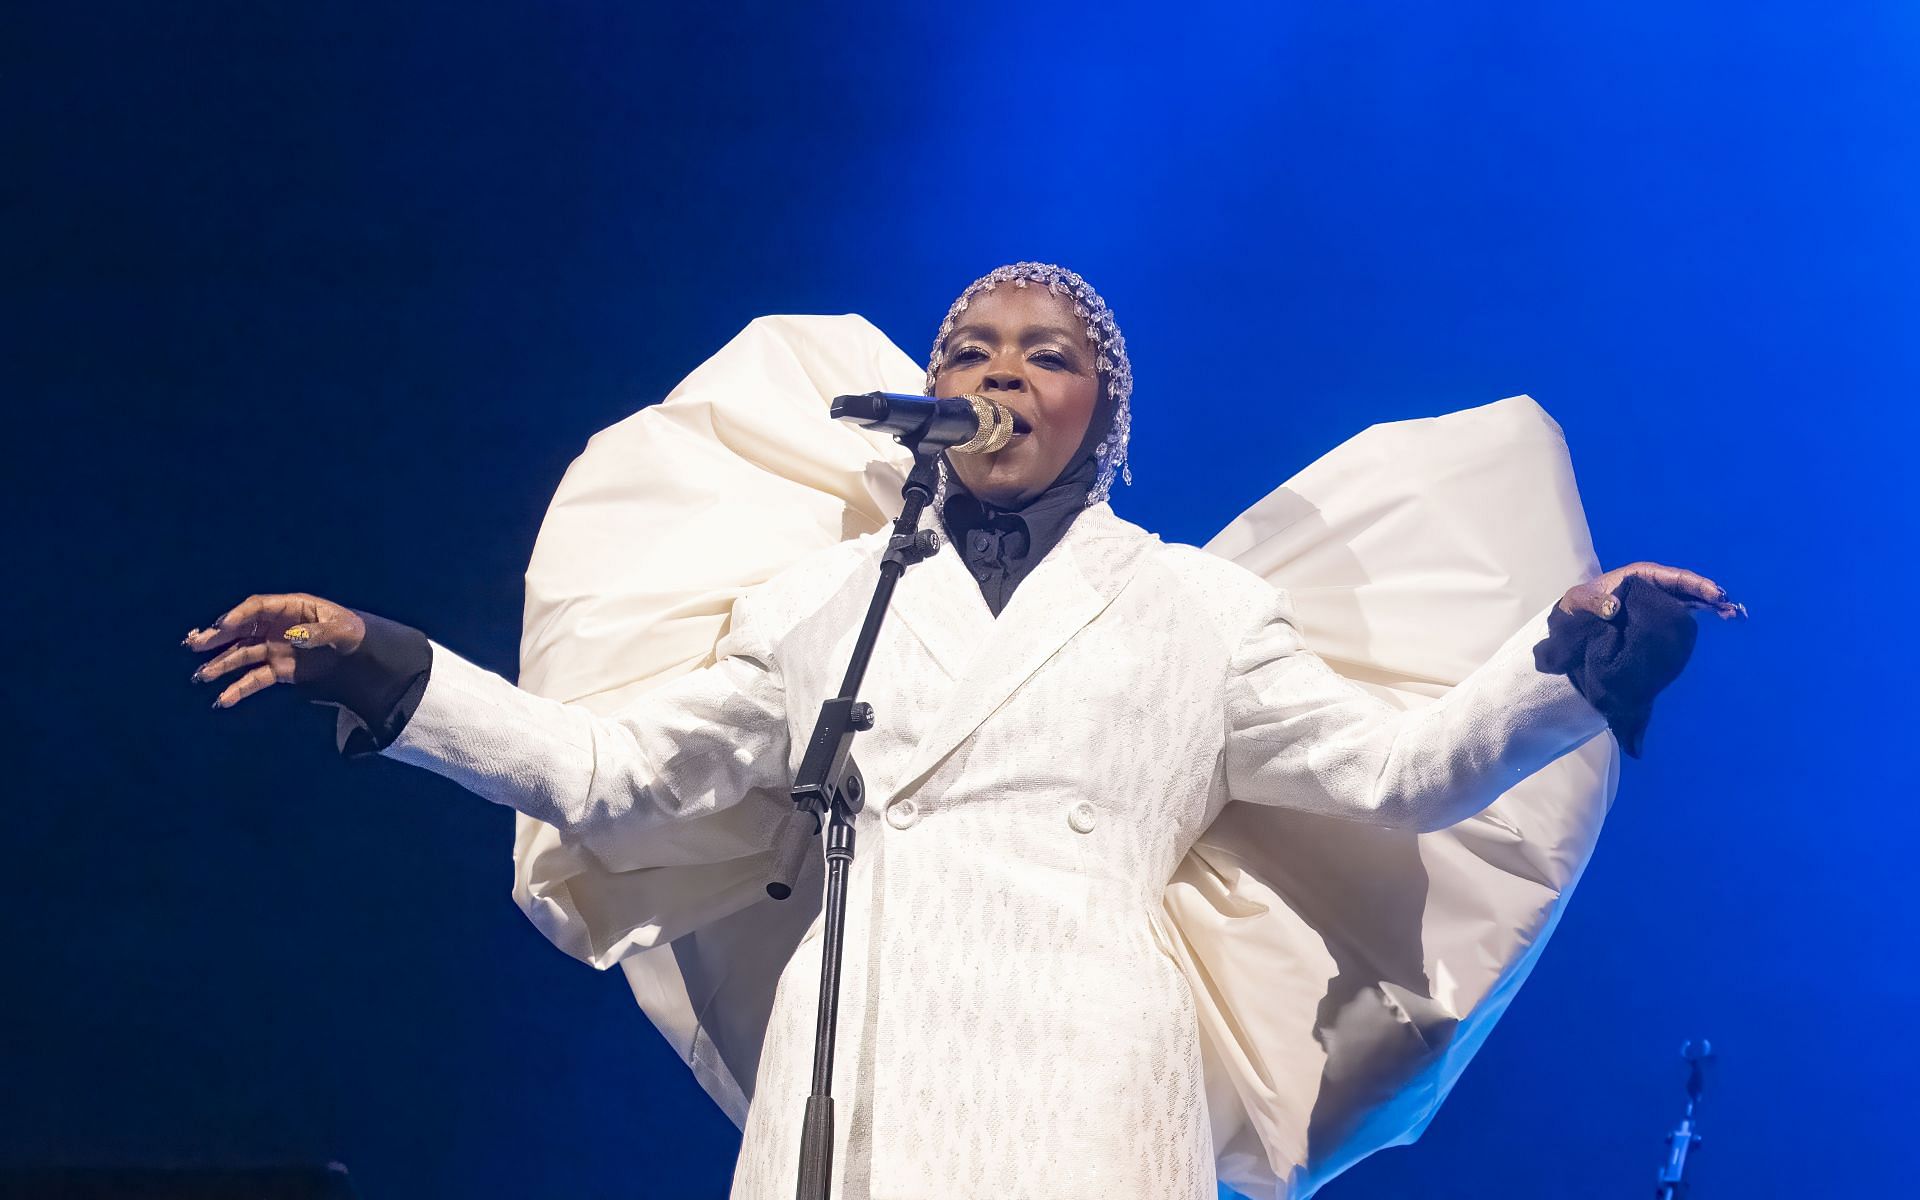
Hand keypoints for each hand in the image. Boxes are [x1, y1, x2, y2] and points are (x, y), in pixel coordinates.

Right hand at [184, 593, 367, 707]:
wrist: (360, 652)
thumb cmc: (351, 631)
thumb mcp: (341, 628)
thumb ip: (318, 632)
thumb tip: (294, 637)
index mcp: (290, 608)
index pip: (257, 607)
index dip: (239, 615)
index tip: (222, 626)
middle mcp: (275, 627)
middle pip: (241, 630)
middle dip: (217, 637)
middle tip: (195, 644)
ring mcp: (273, 648)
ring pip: (241, 655)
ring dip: (221, 664)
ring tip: (201, 676)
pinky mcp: (278, 670)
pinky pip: (254, 678)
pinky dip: (239, 688)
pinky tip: (223, 699)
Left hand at [1556, 562, 1747, 622]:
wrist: (1576, 620)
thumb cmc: (1579, 604)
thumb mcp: (1581, 600)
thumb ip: (1595, 602)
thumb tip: (1613, 607)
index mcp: (1640, 576)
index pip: (1673, 577)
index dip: (1694, 583)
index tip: (1713, 593)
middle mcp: (1653, 586)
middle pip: (1687, 587)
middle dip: (1709, 594)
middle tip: (1729, 606)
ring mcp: (1658, 600)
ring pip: (1690, 599)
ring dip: (1710, 604)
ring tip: (1730, 613)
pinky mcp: (1658, 614)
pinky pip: (1683, 611)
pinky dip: (1701, 613)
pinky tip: (1718, 617)